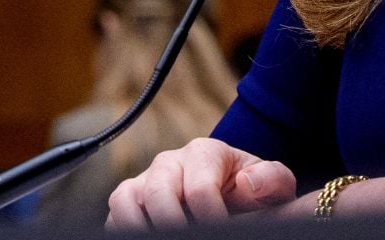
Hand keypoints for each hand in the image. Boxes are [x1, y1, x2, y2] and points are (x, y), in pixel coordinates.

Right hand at [106, 136, 296, 228]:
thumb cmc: (251, 189)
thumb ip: (271, 179)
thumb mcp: (271, 183)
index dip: (212, 219)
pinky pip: (113, 215)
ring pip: (125, 200)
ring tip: (166, 236)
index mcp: (204, 153)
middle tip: (190, 236)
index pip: (200, 189)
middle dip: (173, 223)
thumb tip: (246, 183)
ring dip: (141, 225)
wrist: (232, 191)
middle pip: (157, 193)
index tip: (221, 230)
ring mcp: (145, 181)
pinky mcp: (129, 201)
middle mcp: (169, 162)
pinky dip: (125, 229)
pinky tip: (149, 235)